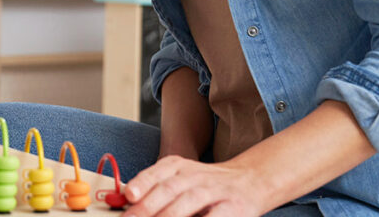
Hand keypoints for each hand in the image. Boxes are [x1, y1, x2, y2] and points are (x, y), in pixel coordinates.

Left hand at [122, 155, 266, 216]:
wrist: (250, 180)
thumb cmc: (206, 185)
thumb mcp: (181, 178)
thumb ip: (155, 190)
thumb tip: (128, 205)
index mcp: (179, 166)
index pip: (157, 172)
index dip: (142, 183)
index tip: (129, 196)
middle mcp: (195, 175)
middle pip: (169, 188)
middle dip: (149, 207)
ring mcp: (215, 190)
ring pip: (189, 200)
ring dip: (169, 216)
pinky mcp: (233, 207)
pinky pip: (213, 216)